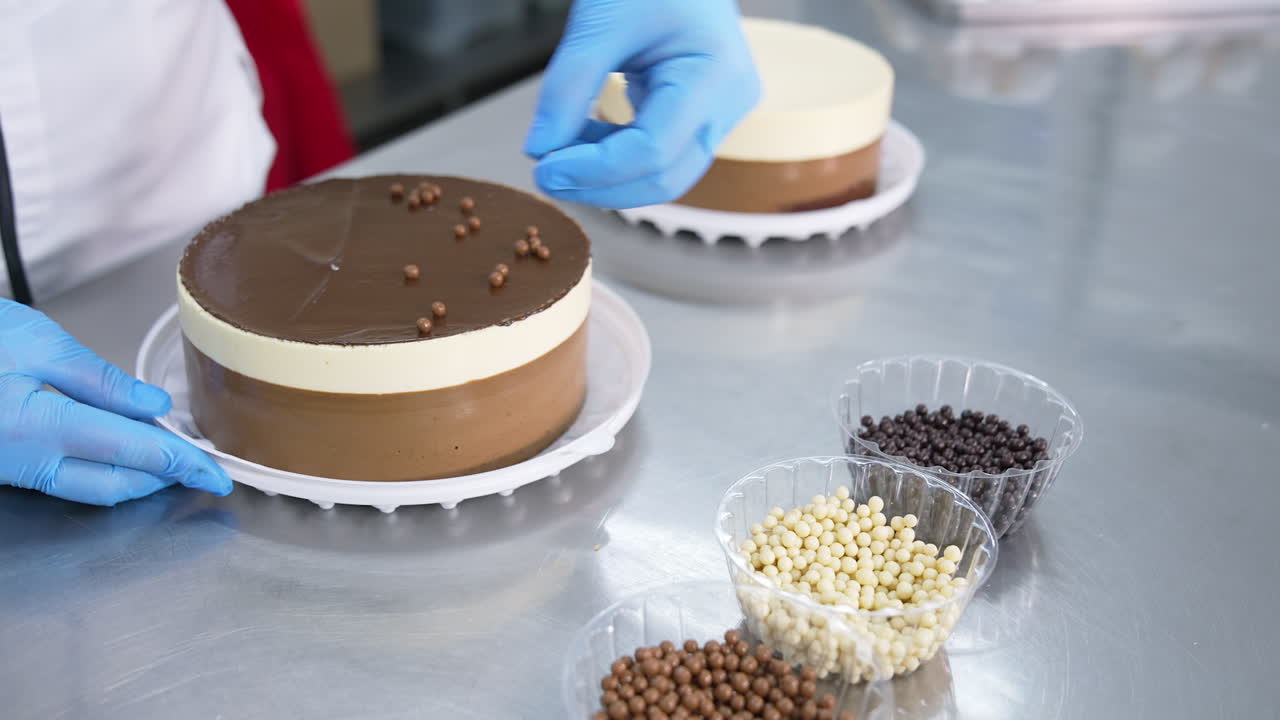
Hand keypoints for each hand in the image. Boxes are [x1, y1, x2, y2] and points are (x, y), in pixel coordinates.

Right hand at [0, 299, 231, 505]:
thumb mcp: (39, 343)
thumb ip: (100, 381)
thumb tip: (154, 408)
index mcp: (42, 427)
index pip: (138, 454)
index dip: (184, 465)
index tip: (217, 474)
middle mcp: (28, 461)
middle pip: (117, 484)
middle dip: (164, 477)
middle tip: (199, 464)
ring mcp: (13, 469)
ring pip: (91, 488)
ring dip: (134, 476)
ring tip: (167, 454)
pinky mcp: (5, 467)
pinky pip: (64, 480)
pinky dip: (101, 469)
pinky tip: (118, 447)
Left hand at [524, 0, 759, 208]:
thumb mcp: (600, 20)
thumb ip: (567, 86)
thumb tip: (540, 150)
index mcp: (716, 74)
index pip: (653, 151)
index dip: (595, 170)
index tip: (544, 168)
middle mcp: (728, 103)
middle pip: (664, 177)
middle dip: (601, 185)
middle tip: (546, 175)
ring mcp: (719, 113)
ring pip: (662, 174)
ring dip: (606, 176)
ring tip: (558, 155)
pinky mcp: (700, 116)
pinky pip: (659, 155)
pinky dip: (616, 157)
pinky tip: (580, 139)